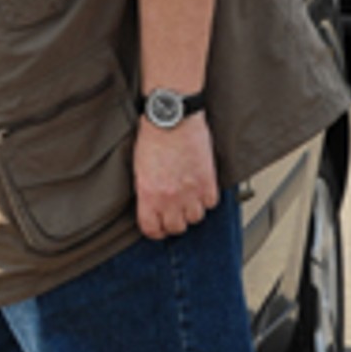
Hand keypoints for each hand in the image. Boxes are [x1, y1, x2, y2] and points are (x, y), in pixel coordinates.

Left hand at [132, 116, 219, 238]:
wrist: (172, 120)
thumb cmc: (153, 138)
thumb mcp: (139, 169)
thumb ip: (146, 192)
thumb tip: (150, 205)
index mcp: (148, 195)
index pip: (151, 228)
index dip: (154, 231)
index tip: (157, 227)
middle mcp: (170, 198)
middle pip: (176, 227)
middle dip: (173, 222)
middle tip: (173, 214)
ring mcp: (191, 192)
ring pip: (195, 218)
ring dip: (191, 211)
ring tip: (187, 200)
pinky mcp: (208, 183)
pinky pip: (211, 204)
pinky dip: (206, 199)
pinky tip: (200, 190)